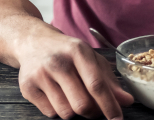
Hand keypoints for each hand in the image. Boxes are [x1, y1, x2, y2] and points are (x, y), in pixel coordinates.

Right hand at [16, 26, 132, 119]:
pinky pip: (50, 113)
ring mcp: (40, 74)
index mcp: (77, 51)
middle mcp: (57, 61)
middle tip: (93, 108)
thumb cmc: (66, 52)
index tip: (117, 119)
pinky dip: (57, 109)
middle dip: (92, 112)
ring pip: (66, 113)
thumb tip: (127, 101)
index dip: (109, 105)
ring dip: (73, 111)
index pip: (96, 84)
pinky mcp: (27, 86)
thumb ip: (109, 81)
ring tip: (71, 96)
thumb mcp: (90, 58)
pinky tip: (55, 93)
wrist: (33, 41)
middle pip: (82, 105)